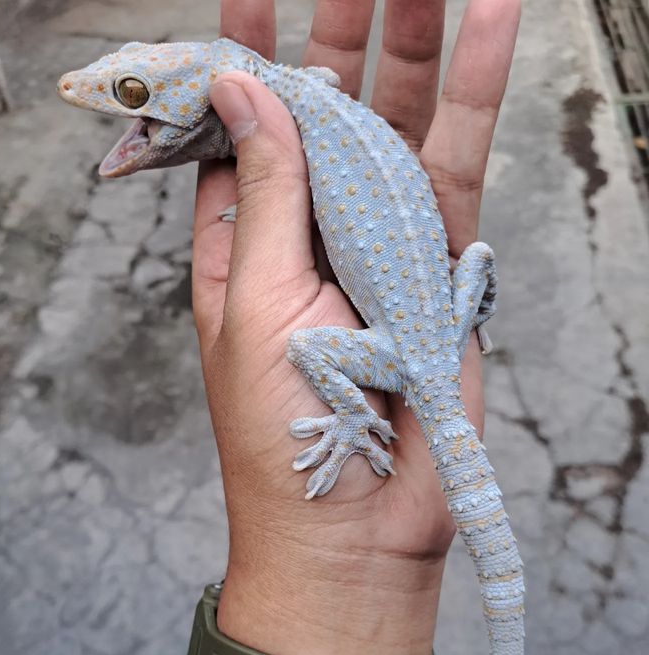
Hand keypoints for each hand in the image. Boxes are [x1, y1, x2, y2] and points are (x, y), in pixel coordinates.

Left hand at [191, 0, 520, 654]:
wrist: (357, 528)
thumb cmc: (281, 436)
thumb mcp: (253, 305)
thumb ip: (263, 195)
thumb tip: (246, 88)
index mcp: (244, 247)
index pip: (241, 134)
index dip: (244, 65)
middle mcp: (312, 237)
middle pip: (326, 116)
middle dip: (340, 34)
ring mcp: (380, 246)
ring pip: (396, 129)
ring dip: (412, 46)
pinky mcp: (442, 267)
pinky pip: (456, 170)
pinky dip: (473, 97)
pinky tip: (489, 26)